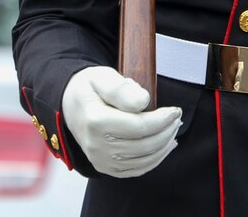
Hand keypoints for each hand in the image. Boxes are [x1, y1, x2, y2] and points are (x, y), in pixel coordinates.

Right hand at [62, 66, 181, 177]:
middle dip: (166, 132)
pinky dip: (154, 160)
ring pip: (142, 160)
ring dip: (164, 146)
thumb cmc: (90, 87)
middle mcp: (96, 145)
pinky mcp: (104, 167)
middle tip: (177, 117)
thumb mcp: (102, 76)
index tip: (175, 110)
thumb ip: (122, 88)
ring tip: (173, 129)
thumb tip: (143, 102)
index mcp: (95, 121)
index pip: (138, 127)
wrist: (70, 103)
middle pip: (143, 146)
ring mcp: (100, 159)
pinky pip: (135, 170)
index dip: (162, 120)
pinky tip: (165, 146)